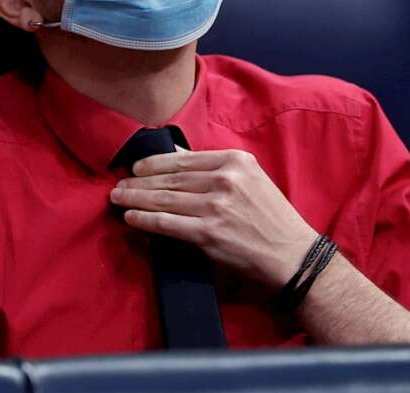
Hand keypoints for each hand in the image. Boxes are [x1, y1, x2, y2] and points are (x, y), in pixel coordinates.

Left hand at [109, 149, 317, 287]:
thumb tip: (176, 155)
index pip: (183, 159)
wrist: (292, 255)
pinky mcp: (209, 233)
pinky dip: (145, 219)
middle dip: (139, 181)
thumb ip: (215, 166)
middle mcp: (225, 179)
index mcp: (235, 161)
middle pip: (170, 178)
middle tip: (120, 184)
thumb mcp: (251, 179)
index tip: (137, 167)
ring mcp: (216, 206)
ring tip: (118, 198)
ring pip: (164, 198)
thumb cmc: (271, 217)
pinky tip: (131, 217)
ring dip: (135, 198)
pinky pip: (167, 223)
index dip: (154, 163)